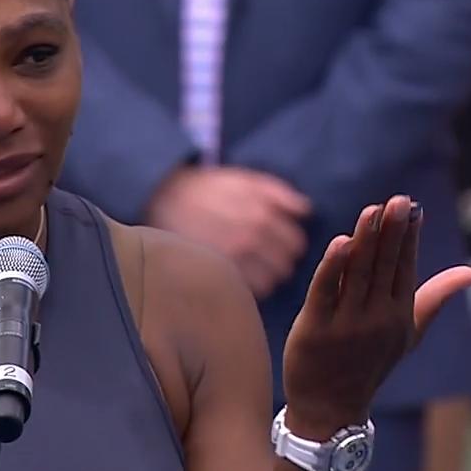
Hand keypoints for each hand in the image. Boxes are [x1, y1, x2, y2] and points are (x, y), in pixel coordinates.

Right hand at [147, 166, 310, 297]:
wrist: (165, 198)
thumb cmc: (207, 189)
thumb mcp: (243, 180)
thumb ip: (277, 193)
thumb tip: (305, 210)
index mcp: (262, 213)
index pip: (296, 243)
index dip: (289, 243)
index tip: (278, 244)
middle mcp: (251, 236)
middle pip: (286, 265)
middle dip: (280, 261)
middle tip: (264, 257)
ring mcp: (234, 257)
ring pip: (271, 281)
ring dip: (266, 276)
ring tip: (252, 267)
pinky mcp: (218, 270)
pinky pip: (248, 290)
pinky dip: (248, 286)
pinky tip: (238, 275)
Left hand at [280, 195, 470, 438]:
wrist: (330, 408)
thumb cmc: (369, 364)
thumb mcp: (408, 331)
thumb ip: (436, 297)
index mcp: (400, 314)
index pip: (405, 266)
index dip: (406, 235)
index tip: (409, 205)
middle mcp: (377, 317)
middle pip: (384, 266)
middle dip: (390, 231)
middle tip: (397, 200)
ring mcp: (347, 324)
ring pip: (358, 274)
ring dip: (366, 241)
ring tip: (372, 211)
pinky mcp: (316, 328)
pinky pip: (325, 292)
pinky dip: (333, 267)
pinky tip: (341, 242)